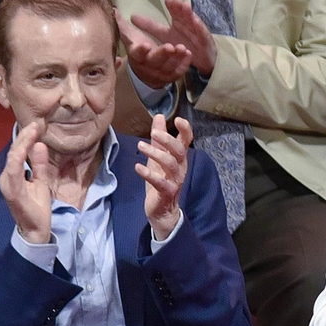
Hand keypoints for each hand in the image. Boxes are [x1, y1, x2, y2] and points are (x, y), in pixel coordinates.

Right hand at [0, 121, 54, 245]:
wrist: (36, 230)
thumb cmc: (37, 207)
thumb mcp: (41, 181)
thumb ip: (39, 164)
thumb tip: (40, 145)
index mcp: (13, 175)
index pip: (17, 152)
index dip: (25, 138)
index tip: (36, 125)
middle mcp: (7, 177)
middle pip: (14, 151)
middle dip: (24, 136)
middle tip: (35, 123)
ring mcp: (8, 184)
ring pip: (12, 158)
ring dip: (22, 143)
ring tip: (32, 131)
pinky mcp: (13, 192)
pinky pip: (14, 171)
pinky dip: (18, 158)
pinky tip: (25, 148)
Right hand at [119, 12, 191, 88]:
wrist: (147, 72)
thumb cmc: (140, 50)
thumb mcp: (131, 37)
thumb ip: (122, 25)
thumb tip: (113, 10)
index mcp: (136, 55)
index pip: (136, 54)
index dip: (140, 50)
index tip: (144, 45)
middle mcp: (148, 65)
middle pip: (154, 61)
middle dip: (162, 54)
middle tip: (169, 46)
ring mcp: (161, 72)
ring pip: (169, 66)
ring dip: (176, 57)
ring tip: (182, 48)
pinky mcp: (172, 75)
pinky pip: (179, 71)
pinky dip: (184, 63)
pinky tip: (188, 54)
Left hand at [130, 0, 218, 76]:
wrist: (202, 58)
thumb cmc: (183, 43)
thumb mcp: (164, 35)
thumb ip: (150, 26)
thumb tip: (132, 16)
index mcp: (177, 21)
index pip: (174, 12)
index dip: (172, 6)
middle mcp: (187, 24)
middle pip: (183, 13)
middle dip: (180, 7)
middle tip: (176, 0)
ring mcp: (197, 31)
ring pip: (193, 21)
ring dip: (189, 14)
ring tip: (186, 7)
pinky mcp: (205, 40)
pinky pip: (202, 34)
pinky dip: (199, 28)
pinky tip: (196, 23)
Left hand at [136, 114, 192, 240]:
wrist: (162, 210)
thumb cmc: (161, 180)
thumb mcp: (158, 157)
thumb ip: (159, 138)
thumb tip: (160, 116)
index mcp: (179, 158)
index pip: (187, 141)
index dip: (185, 130)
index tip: (178, 119)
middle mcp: (180, 167)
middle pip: (179, 151)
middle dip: (167, 140)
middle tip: (153, 132)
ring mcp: (175, 180)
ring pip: (170, 164)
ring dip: (156, 153)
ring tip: (140, 146)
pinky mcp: (166, 192)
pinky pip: (160, 182)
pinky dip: (148, 174)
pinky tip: (138, 167)